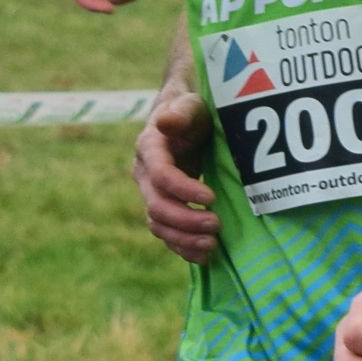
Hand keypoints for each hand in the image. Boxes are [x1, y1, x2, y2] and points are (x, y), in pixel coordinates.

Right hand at [135, 95, 218, 263]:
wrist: (185, 119)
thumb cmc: (191, 109)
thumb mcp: (189, 104)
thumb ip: (179, 112)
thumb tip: (164, 121)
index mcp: (149, 149)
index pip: (161, 176)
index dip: (184, 190)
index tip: (212, 198)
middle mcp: (145, 175)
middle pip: (157, 206)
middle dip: (186, 220)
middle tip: (217, 225)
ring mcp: (152, 193)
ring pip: (159, 225)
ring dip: (184, 239)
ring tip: (213, 245)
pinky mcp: (164, 206)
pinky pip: (166, 233)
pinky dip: (182, 247)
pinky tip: (205, 256)